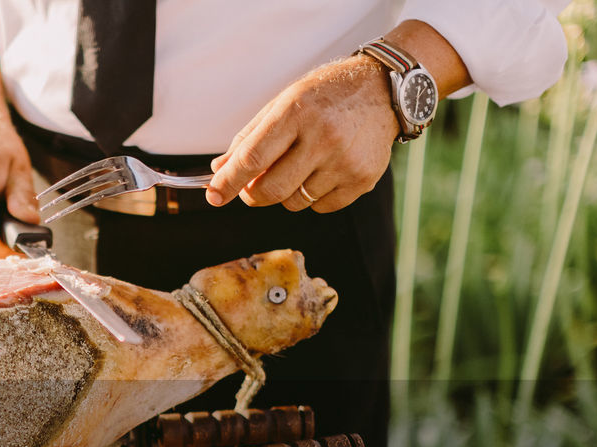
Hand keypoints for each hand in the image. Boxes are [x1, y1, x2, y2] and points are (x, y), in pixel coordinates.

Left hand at [205, 55, 399, 212]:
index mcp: (297, 112)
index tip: (214, 195)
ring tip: (302, 164)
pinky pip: (321, 207)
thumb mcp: (283, 103)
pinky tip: (324, 170)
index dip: (228, 182)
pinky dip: (313, 196)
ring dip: (287, 192)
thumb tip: (220, 170)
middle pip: (270, 190)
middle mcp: (323, 137)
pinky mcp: (363, 179)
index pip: (252, 159)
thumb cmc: (325, 95)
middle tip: (252, 185)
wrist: (382, 89)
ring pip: (294, 202)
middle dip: (253, 194)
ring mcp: (345, 161)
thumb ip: (249, 138)